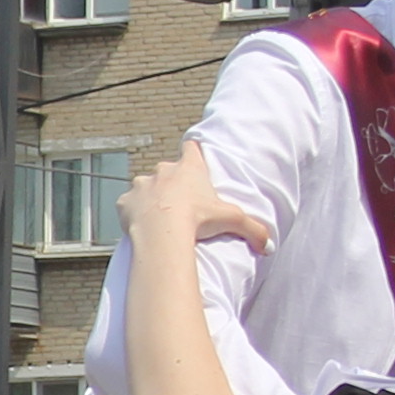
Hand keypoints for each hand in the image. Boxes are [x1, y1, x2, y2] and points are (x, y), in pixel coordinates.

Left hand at [120, 141, 271, 258]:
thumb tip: (269, 247)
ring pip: (145, 186)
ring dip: (150, 198)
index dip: (192, 153)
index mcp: (189, 167)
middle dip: (171, 182)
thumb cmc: (197, 220)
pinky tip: (141, 226)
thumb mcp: (232, 220)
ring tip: (159, 218)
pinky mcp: (124, 201)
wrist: (161, 232)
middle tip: (180, 205)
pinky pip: (127, 205)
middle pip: (167, 169)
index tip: (193, 159)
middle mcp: (163, 170)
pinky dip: (132, 213)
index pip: (191, 148)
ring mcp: (141, 183)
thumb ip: (254, 229)